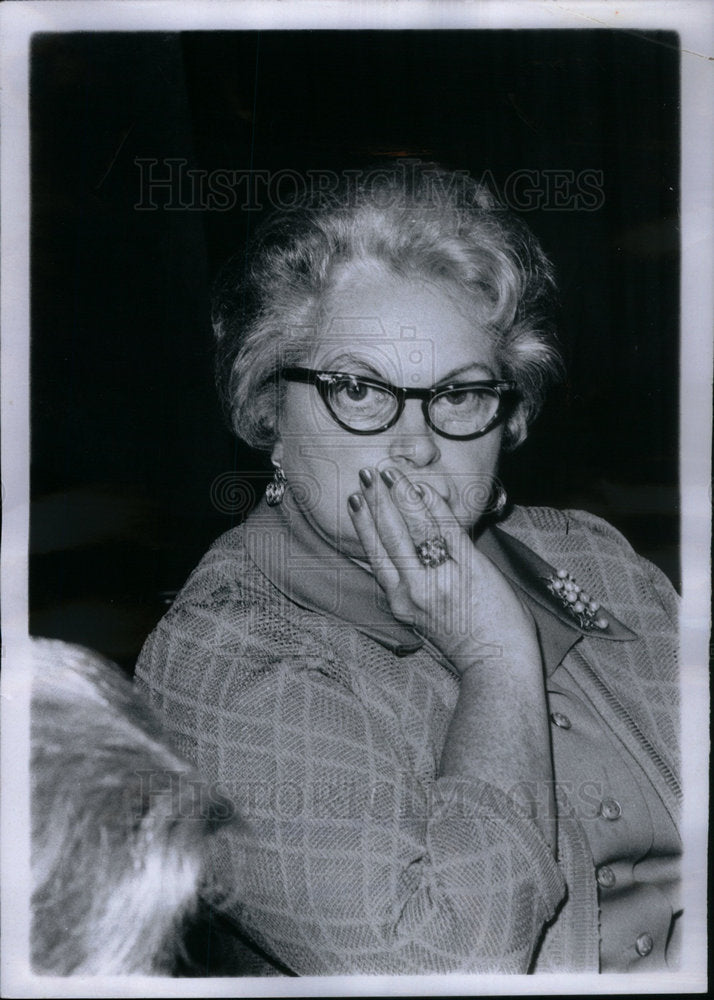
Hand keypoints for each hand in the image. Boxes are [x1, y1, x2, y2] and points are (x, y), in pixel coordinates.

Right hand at [347, 467, 537, 674]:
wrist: (498, 668)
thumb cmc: (467, 643)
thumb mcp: (427, 618)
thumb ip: (416, 587)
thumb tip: (414, 551)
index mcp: (401, 601)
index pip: (375, 554)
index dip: (363, 524)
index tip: (355, 499)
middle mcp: (413, 590)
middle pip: (388, 536)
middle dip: (375, 501)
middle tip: (365, 473)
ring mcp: (440, 579)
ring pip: (412, 529)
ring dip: (399, 495)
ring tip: (388, 472)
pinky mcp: (469, 571)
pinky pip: (447, 531)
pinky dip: (433, 506)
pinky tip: (423, 487)